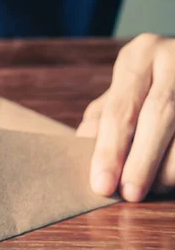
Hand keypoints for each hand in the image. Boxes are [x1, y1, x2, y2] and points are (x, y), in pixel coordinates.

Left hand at [77, 33, 174, 201]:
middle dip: (141, 161)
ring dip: (168, 167)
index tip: (101, 184)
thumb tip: (83, 145)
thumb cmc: (151, 83)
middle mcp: (174, 58)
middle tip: (129, 194)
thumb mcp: (125, 90)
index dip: (109, 150)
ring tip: (153, 189)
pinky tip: (170, 179)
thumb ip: (103, 117)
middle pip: (157, 115)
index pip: (120, 109)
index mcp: (141, 55)